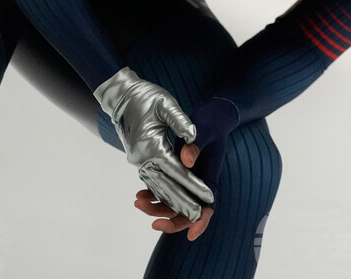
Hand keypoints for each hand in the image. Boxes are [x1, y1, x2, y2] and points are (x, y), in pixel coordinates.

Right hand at [94, 67, 212, 221]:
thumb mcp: (167, 104)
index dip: (194, 185)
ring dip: (173, 202)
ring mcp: (139, 160)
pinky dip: (162, 193)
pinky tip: (172, 201)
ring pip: (158, 187)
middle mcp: (143, 158)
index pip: (178, 171)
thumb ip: (181, 121)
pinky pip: (152, 181)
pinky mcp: (138, 159)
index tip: (208, 197)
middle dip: (184, 202)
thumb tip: (193, 137)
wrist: (122, 95)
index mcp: (153, 146)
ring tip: (189, 214)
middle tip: (200, 215)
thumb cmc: (147, 96)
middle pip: (167, 186)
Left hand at [132, 97, 238, 238]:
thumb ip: (195, 145)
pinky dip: (154, 196)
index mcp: (209, 177)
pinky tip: (140, 194)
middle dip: (171, 220)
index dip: (200, 221)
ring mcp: (188, 179)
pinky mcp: (178, 172)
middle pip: (188, 211)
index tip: (191, 234)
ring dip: (157, 208)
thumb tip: (185, 161)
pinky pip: (166, 191)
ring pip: (174, 203)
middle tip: (153, 223)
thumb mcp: (205, 130)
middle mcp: (199, 183)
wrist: (211, 115)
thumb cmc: (211, 122)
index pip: (208, 205)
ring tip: (138, 203)